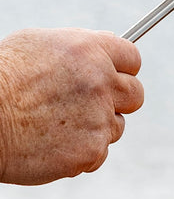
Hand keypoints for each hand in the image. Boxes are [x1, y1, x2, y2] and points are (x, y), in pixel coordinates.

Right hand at [0, 28, 143, 184]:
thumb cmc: (2, 80)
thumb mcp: (36, 45)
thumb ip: (78, 49)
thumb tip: (103, 51)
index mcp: (88, 50)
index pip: (131, 57)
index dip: (122, 69)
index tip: (114, 77)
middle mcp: (100, 82)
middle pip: (135, 94)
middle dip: (119, 100)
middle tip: (92, 105)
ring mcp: (99, 118)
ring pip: (116, 126)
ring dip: (96, 127)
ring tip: (57, 125)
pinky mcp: (91, 150)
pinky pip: (99, 153)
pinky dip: (81, 152)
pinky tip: (52, 144)